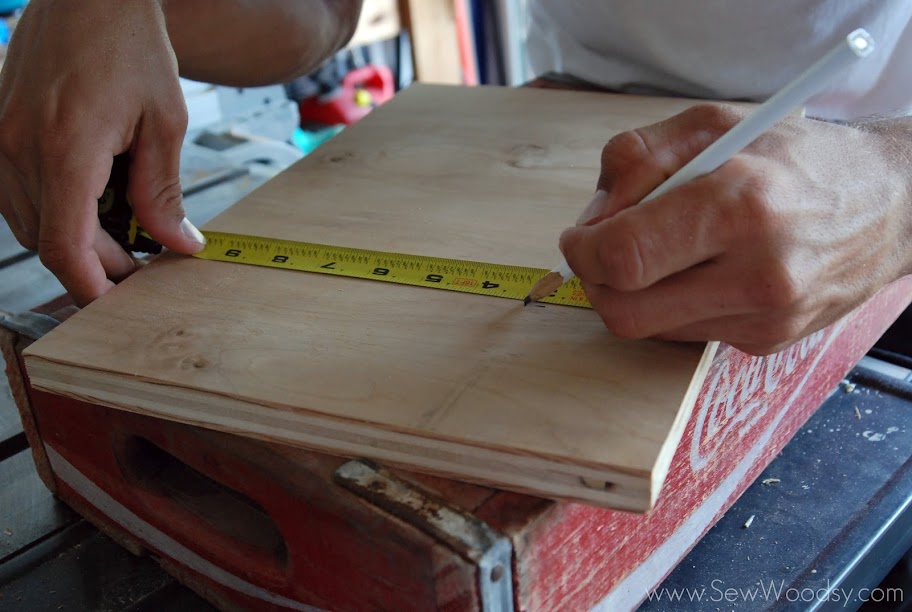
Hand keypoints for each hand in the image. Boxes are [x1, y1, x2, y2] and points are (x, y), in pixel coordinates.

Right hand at [0, 0, 204, 306]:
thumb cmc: (129, 45)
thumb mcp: (164, 122)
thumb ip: (163, 191)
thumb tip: (177, 243)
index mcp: (65, 149)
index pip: (66, 248)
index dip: (92, 286)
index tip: (120, 303)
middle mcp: (18, 148)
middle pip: (49, 242)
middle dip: (98, 263)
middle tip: (143, 259)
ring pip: (28, 223)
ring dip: (75, 239)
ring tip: (124, 229)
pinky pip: (15, 194)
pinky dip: (54, 211)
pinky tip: (92, 200)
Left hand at [559, 104, 911, 354]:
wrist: (891, 205)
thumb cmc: (796, 156)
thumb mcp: (714, 124)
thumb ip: (637, 158)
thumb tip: (592, 217)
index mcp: (740, 204)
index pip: (625, 256)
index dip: (583, 251)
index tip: (579, 237)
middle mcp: (756, 272)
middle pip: (624, 311)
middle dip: (595, 282)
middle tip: (600, 252)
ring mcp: (764, 317)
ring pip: (648, 328)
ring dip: (632, 292)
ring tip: (661, 249)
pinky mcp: (766, 343)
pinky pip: (684, 332)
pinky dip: (670, 303)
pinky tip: (699, 269)